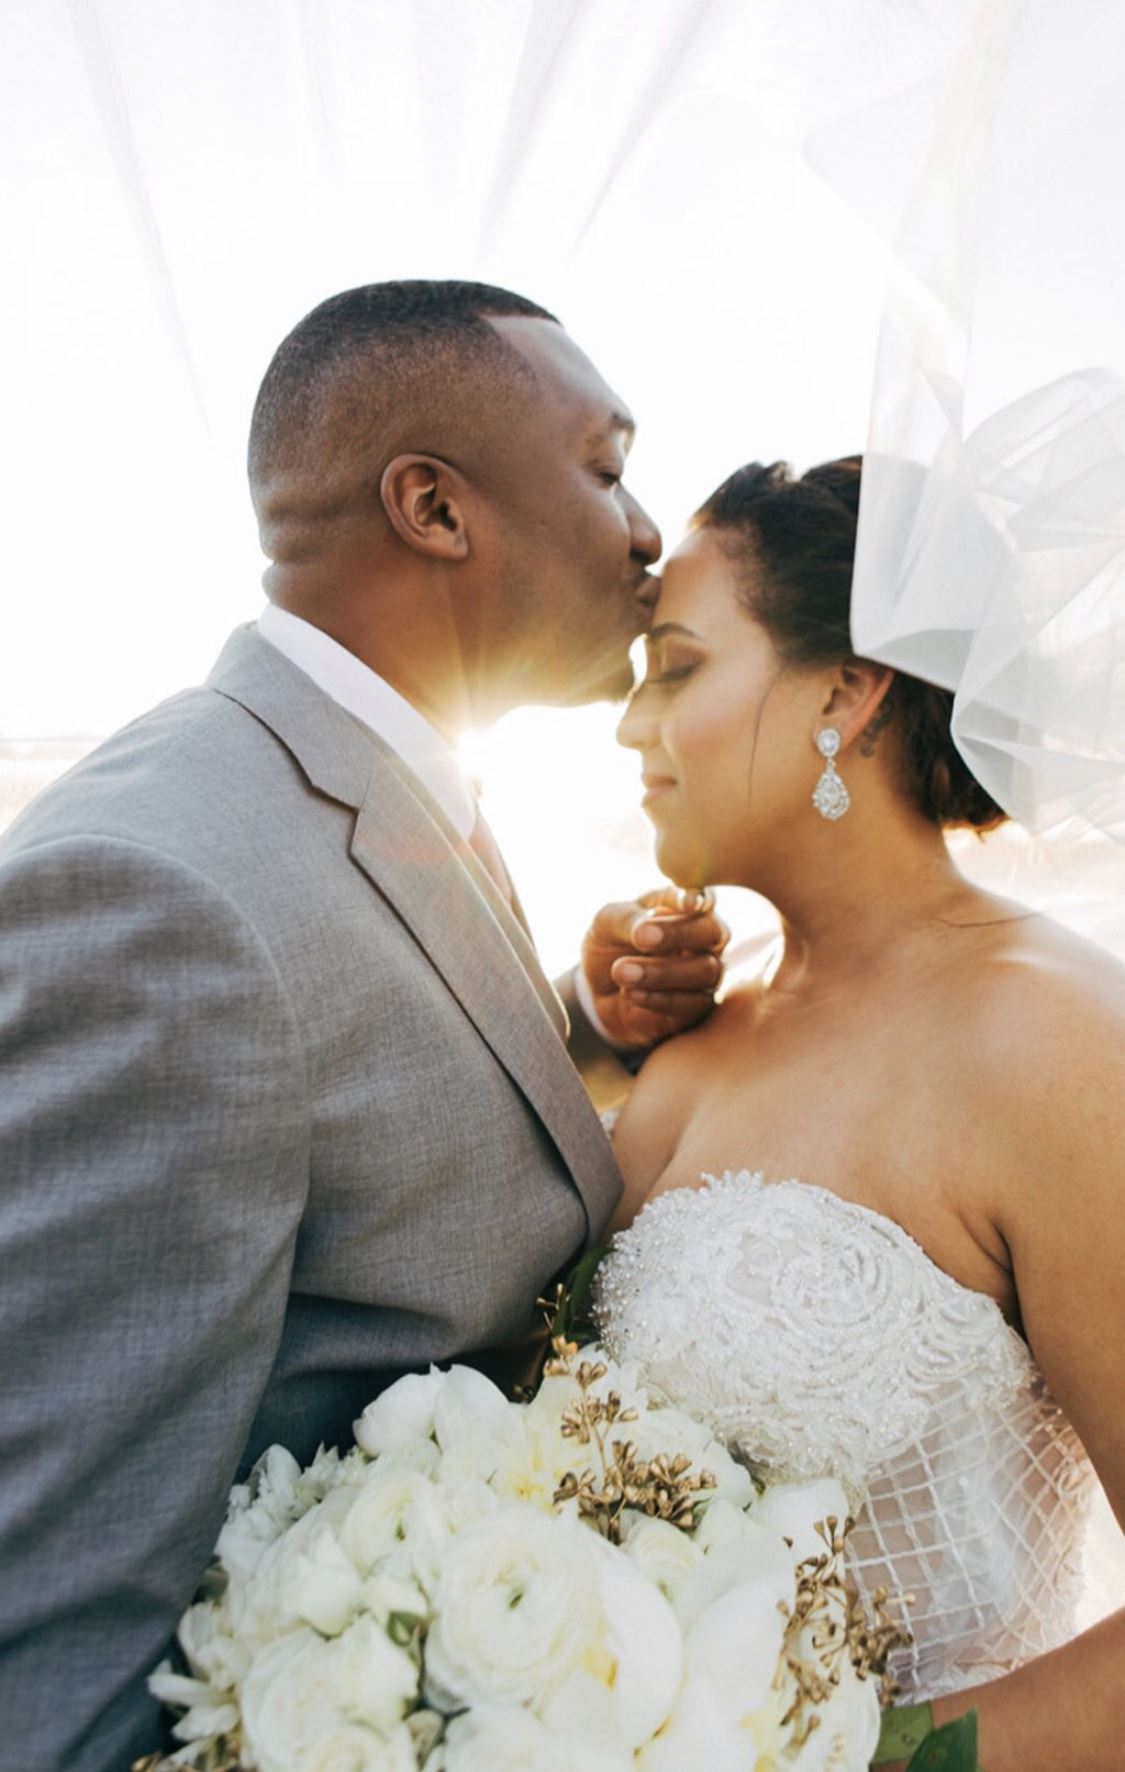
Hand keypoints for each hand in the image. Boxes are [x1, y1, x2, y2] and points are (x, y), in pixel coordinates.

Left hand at [580, 886, 728, 1049]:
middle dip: (678, 934)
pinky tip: (630, 994)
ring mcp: (707, 973)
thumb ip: (630, 919)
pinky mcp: (698, 1007)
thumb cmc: (611, 943)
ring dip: (662, 971)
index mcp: (688, 905)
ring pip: (705, 971)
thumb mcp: (608, 921)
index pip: (703, 896)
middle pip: (714, 932)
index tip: (686, 902)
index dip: (697, 897)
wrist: (600, 990)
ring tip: (621, 971)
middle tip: (641, 937)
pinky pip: (691, 1005)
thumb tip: (650, 925)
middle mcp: (706, 937)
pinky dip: (659, 999)